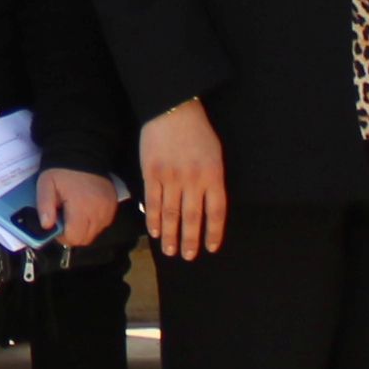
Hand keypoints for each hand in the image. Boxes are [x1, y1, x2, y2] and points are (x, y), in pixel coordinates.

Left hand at [34, 167, 123, 254]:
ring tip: (75, 214)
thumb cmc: (62, 171)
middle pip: (86, 239)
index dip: (63, 236)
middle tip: (64, 220)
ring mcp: (108, 208)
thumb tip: (47, 226)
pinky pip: (104, 223)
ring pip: (96, 232)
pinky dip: (94, 222)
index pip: (75, 237)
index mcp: (80, 207)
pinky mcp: (113, 205)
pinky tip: (85, 211)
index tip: (57, 226)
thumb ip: (44, 207)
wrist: (82, 153)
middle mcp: (98, 210)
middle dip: (73, 234)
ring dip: (84, 229)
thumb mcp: (45, 185)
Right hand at [138, 100, 226, 261]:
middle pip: (192, 218)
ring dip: (170, 235)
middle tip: (187, 256)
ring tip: (170, 251)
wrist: (173, 111)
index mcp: (213, 176)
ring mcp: (171, 178)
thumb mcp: (215, 155)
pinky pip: (153, 202)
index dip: (213, 233)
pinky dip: (153, 219)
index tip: (210, 248)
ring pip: (170, 214)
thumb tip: (207, 208)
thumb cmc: (197, 132)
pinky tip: (155, 231)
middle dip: (190, 240)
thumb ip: (212, 181)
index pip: (215, 212)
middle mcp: (193, 180)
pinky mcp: (152, 173)